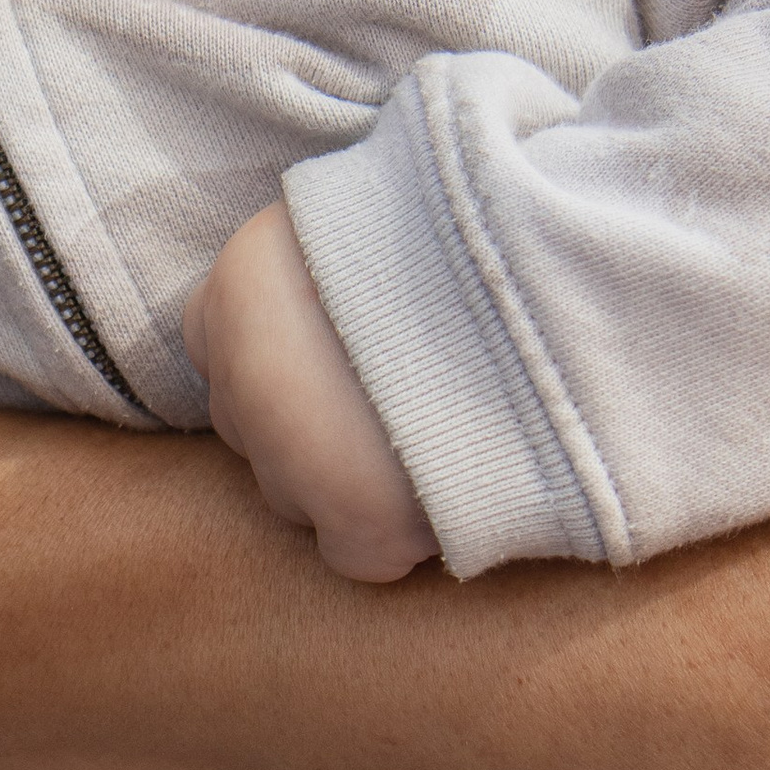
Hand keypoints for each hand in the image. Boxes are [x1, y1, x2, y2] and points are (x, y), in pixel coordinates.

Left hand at [183, 200, 440, 583]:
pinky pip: (353, 554)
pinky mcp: (359, 521)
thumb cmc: (474, 237)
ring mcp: (293, 455)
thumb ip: (329, 260)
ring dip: (348, 480)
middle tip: (397, 395)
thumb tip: (331, 294)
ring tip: (434, 435)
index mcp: (245, 280)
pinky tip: (451, 486)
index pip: (218, 339)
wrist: (552, 290)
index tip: (343, 348)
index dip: (281, 351)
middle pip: (251, 423)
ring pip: (291, 495)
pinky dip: (397, 535)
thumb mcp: (376, 215)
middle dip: (309, 420)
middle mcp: (247, 371)